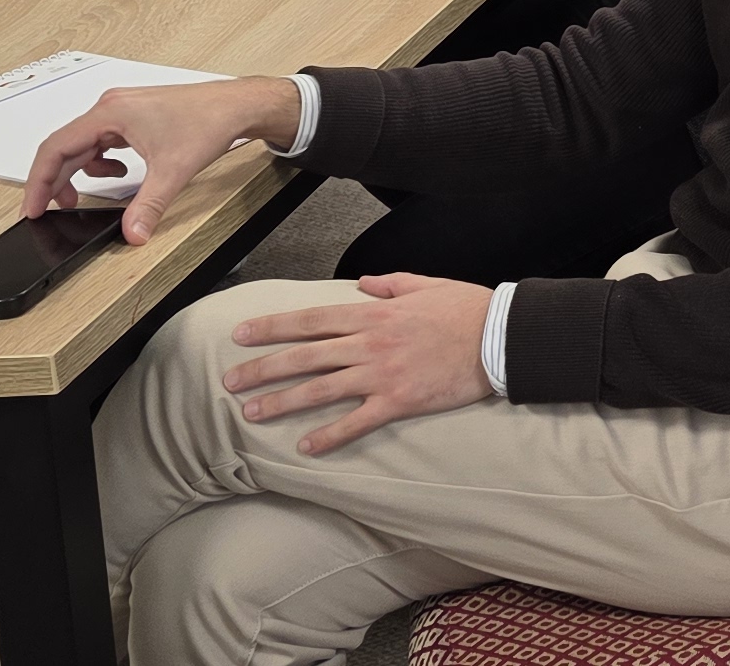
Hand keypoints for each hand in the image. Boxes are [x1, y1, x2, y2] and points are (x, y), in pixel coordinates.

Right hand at [22, 73, 300, 242]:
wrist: (237, 105)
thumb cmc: (209, 120)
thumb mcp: (174, 170)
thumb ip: (148, 206)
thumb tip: (133, 234)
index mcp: (110, 113)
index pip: (56, 148)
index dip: (38, 181)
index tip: (32, 208)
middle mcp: (111, 107)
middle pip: (64, 147)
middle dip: (54, 182)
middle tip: (47, 212)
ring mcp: (122, 111)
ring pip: (82, 145)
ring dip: (77, 173)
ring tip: (79, 198)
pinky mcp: (134, 117)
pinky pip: (101, 142)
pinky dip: (100, 163)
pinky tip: (117, 175)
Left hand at [221, 275, 493, 454]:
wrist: (499, 338)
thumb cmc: (467, 309)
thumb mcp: (428, 284)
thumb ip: (391, 283)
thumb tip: (362, 283)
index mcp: (374, 313)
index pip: (311, 320)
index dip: (272, 327)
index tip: (241, 335)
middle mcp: (370, 343)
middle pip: (305, 356)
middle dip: (263, 368)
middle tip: (230, 382)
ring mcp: (383, 373)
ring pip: (321, 388)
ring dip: (282, 401)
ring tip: (251, 412)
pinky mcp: (399, 401)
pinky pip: (357, 421)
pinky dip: (329, 436)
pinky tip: (306, 447)